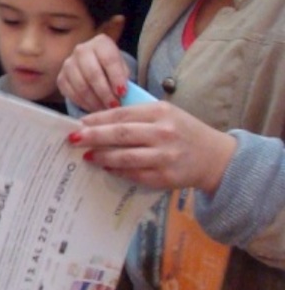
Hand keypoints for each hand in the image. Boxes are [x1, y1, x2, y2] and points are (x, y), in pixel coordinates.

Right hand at [57, 33, 130, 112]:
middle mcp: (81, 50)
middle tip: (115, 106)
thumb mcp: (123, 68)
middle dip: (105, 93)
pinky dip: (83, 103)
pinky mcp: (61, 77)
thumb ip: (125, 79)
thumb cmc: (113, 69)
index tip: (123, 93)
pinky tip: (94, 108)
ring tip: (105, 110)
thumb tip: (128, 98)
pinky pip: (71, 93)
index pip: (109, 59)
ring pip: (81, 85)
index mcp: (101, 43)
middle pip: (92, 73)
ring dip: (95, 101)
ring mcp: (68, 63)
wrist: (95, 66)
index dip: (116, 77)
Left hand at [68, 103, 237, 193]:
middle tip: (73, 139)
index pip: (121, 114)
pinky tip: (106, 167)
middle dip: (92, 136)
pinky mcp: (166, 177)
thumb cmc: (184, 131)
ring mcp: (165, 156)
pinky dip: (117, 171)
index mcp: (160, 112)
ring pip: (125, 156)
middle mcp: (163, 133)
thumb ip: (137, 115)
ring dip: (102, 156)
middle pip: (119, 134)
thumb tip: (99, 121)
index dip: (97, 119)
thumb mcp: (165, 113)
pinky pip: (135, 174)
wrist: (216, 158)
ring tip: (86, 155)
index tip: (79, 123)